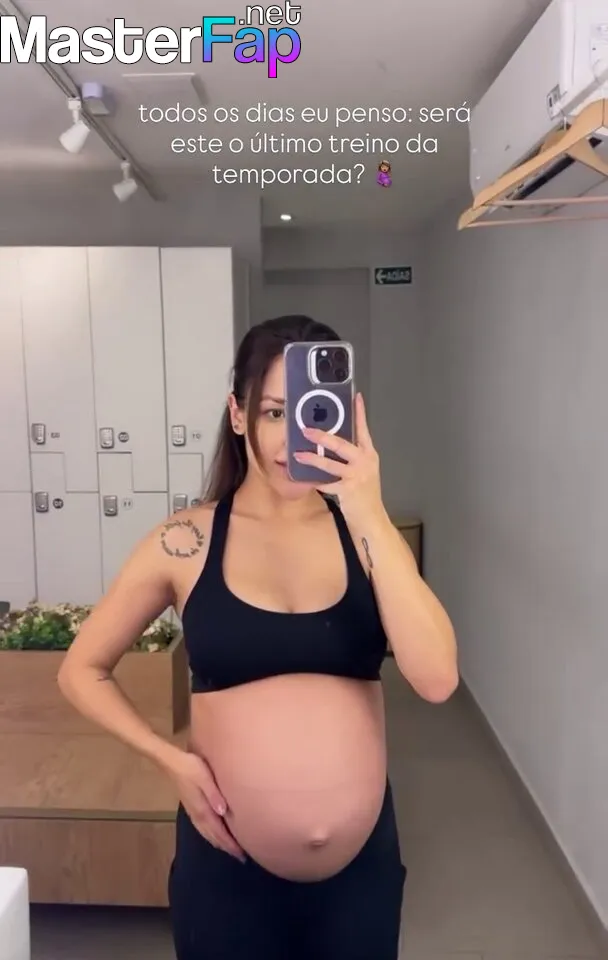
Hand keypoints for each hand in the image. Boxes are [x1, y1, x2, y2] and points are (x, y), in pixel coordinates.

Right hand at [166, 750, 245, 861]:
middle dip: (227, 848)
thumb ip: (214, 795)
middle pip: (214, 837)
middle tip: (241, 857)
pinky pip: (203, 829)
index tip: (242, 855)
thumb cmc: (191, 767)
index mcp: (203, 810)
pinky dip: (212, 836)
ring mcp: (193, 813)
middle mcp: (198, 816)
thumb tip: (223, 812)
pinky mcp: (191, 809)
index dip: (230, 845)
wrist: (172, 764)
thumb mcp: (204, 778)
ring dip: (219, 843)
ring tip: (231, 850)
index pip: (219, 833)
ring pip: (208, 835)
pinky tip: (215, 835)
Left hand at [294, 392, 385, 526]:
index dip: (359, 413)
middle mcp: (365, 462)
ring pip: (330, 464)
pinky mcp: (348, 490)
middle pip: (342, 444)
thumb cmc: (365, 494)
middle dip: (322, 437)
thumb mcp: (363, 471)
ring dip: (312, 459)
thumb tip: (331, 444)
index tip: (356, 396)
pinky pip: (326, 483)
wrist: (372, 518)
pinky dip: (314, 481)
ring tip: (298, 454)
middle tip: (306, 430)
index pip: (364, 429)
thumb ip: (351, 458)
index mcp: (369, 454)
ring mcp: (357, 476)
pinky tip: (303, 478)